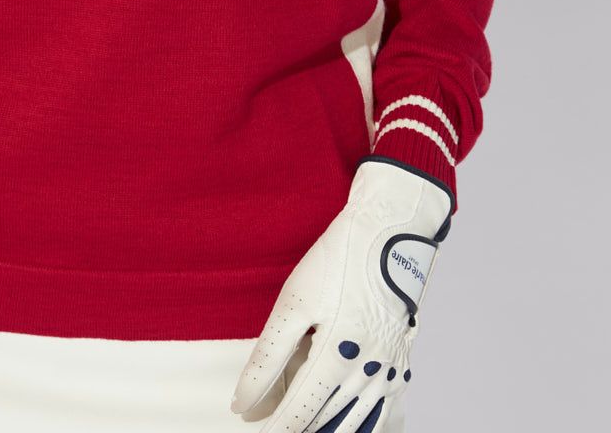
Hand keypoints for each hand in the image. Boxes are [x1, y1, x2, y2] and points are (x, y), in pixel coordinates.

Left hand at [230, 155, 454, 431]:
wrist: (388, 233)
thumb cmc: (338, 262)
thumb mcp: (294, 304)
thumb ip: (268, 357)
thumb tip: (244, 399)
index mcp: (338, 356)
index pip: (302, 409)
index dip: (278, 424)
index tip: (256, 428)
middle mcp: (369, 371)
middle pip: (330, 419)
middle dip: (302, 429)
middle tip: (277, 432)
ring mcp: (390, 368)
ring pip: (359, 421)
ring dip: (333, 432)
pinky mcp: (402, 359)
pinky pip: (386, 409)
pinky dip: (368, 425)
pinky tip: (354, 427)